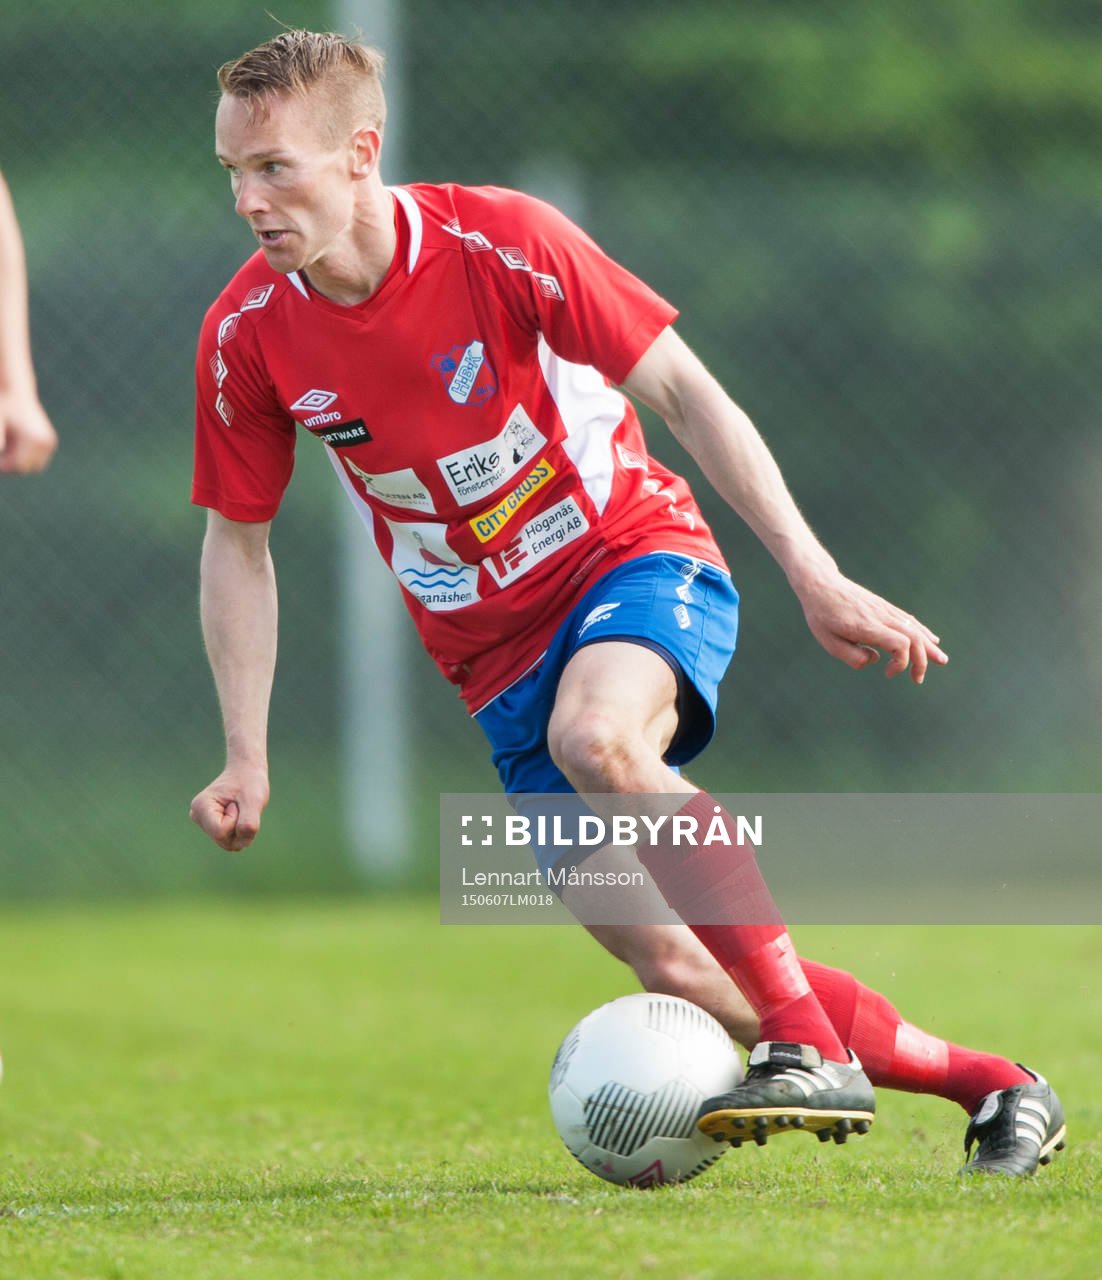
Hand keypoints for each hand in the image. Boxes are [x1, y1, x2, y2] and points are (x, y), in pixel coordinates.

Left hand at [0, 392, 57, 472]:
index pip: (19, 466)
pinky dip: (25, 455)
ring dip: (18, 460)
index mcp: (36, 439)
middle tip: (2, 447)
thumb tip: (0, 455)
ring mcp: (50, 443)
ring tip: (8, 443)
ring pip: (32, 465)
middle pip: (26, 467)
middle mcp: (47, 443)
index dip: (3, 465)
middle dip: (11, 463)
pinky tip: (16, 442)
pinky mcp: (50, 443)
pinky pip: (36, 459)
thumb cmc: (3, 407)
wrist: (15, 392)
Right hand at [189, 764, 269, 850]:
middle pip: (224, 841)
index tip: (237, 803)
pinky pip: (230, 841)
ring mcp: (203, 822)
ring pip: (228, 843)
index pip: (221, 832)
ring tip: (241, 810)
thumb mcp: (254, 800)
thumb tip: (241, 842)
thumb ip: (249, 822)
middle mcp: (197, 816)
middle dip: (240, 829)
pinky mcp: (211, 827)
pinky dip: (240, 831)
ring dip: (241, 830)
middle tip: (242, 807)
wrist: (247, 772)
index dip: (236, 821)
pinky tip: (239, 815)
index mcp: (201, 807)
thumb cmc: (250, 782)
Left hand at [795, 569, 947, 683]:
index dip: (901, 662)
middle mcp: (881, 617)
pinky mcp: (884, 606)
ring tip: (942, 660)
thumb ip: (852, 656)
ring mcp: (885, 610)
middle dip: (922, 660)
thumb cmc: (821, 614)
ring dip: (928, 646)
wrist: (821, 584)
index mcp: (867, 627)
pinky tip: (931, 640)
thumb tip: (875, 660)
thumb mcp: (828, 641)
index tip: (886, 673)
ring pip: (915, 627)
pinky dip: (922, 631)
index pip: (900, 644)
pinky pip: (909, 619)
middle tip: (918, 679)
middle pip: (913, 638)